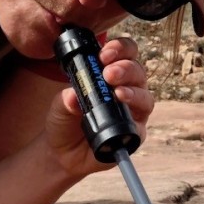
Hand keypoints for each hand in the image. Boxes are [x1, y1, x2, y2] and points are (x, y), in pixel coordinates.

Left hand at [44, 37, 152, 175]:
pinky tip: (123, 105)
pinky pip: (141, 120)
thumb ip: (66, 100)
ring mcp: (133, 110)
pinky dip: (134, 110)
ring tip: (117, 92)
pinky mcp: (136, 132)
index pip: (125, 53)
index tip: (104, 54)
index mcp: (111, 74)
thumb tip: (72, 95)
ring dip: (132, 89)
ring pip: (144, 93)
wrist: (63, 153)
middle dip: (125, 68)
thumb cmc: (65, 122)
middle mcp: (127, 88)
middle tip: (108, 73)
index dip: (119, 49)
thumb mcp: (59, 107)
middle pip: (137, 70)